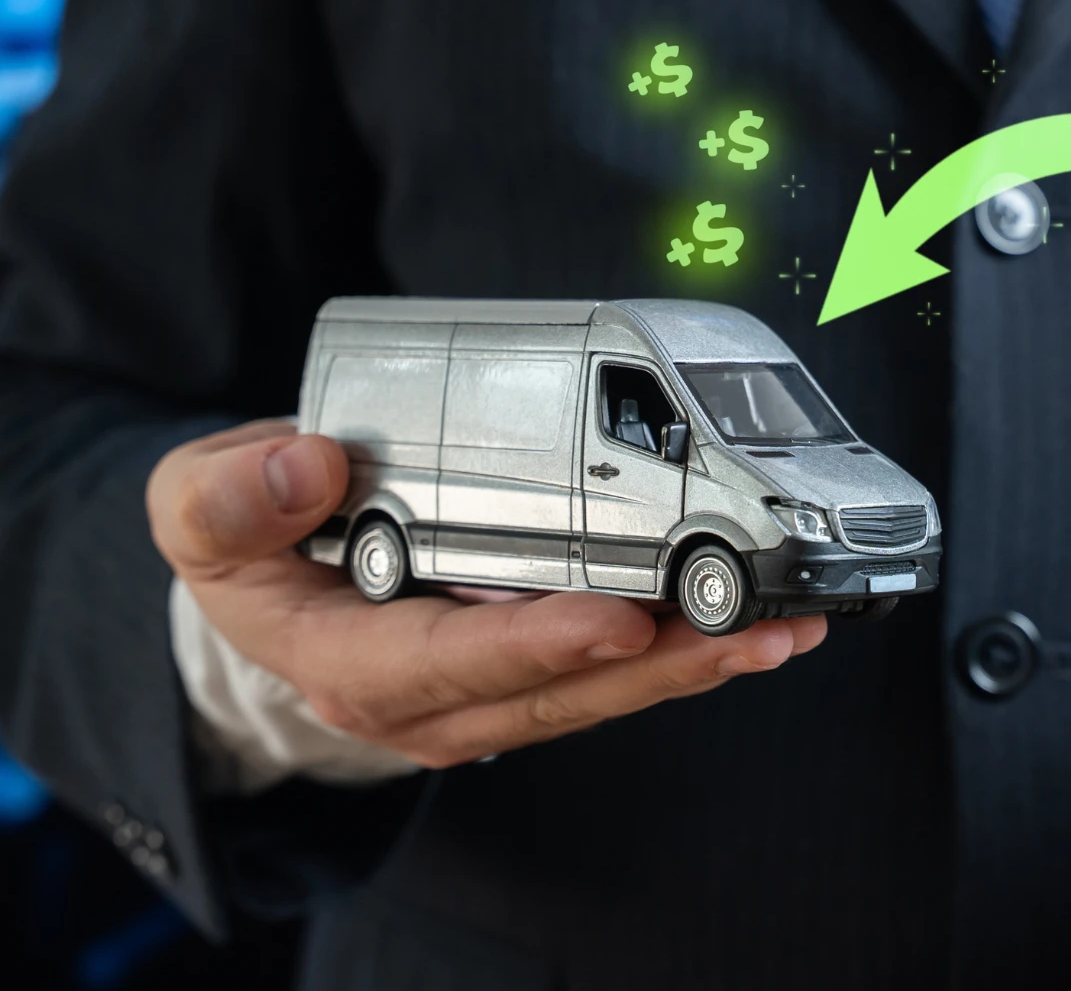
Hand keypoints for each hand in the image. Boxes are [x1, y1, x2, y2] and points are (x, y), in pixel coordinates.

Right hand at [148, 420, 825, 767]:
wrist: (269, 575)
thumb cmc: (245, 541)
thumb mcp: (194, 509)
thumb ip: (228, 496)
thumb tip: (307, 465)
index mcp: (349, 664)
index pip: (454, 662)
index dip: (540, 643)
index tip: (619, 619)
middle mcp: (431, 698)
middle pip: (560, 690)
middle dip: (665, 665)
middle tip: (755, 630)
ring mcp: (487, 691)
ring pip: (604, 689)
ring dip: (698, 660)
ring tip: (783, 627)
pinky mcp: (529, 668)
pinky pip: (613, 668)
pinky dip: (684, 644)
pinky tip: (751, 620)